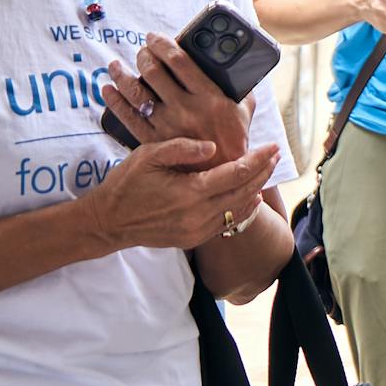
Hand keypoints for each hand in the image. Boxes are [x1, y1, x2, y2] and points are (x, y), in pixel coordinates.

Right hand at [75, 134, 281, 255]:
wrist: (109, 222)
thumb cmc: (126, 183)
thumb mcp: (149, 155)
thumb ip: (182, 148)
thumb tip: (213, 147)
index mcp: (190, 192)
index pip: (235, 173)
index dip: (258, 159)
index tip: (273, 146)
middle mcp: (198, 215)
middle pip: (243, 192)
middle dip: (263, 173)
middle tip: (276, 155)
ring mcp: (196, 230)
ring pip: (237, 210)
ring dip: (255, 190)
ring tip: (267, 172)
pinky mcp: (192, 239)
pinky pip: (226, 224)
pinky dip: (241, 209)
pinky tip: (249, 197)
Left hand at [106, 33, 253, 159]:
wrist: (222, 176)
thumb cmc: (234, 139)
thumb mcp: (244, 109)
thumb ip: (237, 85)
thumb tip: (228, 63)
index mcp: (209, 97)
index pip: (179, 61)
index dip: (163, 44)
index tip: (155, 37)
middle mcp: (185, 109)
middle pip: (154, 72)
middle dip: (144, 55)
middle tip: (142, 51)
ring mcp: (167, 125)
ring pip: (135, 92)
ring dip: (122, 74)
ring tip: (116, 66)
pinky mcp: (153, 141)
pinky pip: (128, 117)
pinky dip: (114, 101)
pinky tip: (108, 89)